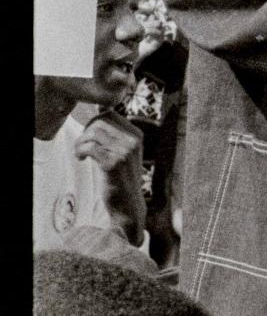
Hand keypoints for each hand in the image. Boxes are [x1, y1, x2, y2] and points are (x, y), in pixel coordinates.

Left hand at [74, 114, 146, 242]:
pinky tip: (81, 159)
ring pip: (93, 133)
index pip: (110, 115)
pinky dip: (80, 151)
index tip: (89, 137)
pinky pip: (89, 147)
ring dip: (80, 142)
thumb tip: (101, 110)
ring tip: (80, 153)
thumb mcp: (123, 152)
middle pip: (100, 121)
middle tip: (83, 146)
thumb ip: (114, 134)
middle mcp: (133, 141)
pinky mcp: (113, 163)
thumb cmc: (122, 179)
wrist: (128, 205)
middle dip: (86, 131)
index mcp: (137, 135)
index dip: (94, 123)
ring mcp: (124, 152)